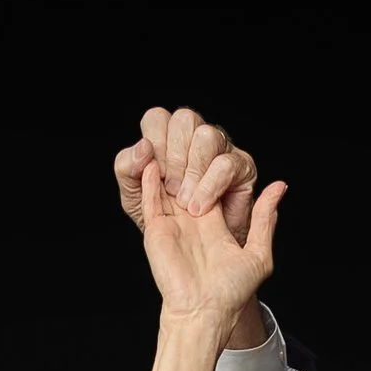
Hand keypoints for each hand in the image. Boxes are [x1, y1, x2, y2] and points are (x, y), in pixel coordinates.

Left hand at [114, 104, 257, 245]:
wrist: (195, 252)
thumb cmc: (165, 219)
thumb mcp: (134, 196)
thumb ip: (128, 168)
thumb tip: (144, 146)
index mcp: (167, 138)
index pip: (157, 118)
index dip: (155, 144)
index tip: (155, 174)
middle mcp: (194, 137)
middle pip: (185, 119)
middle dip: (174, 158)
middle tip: (171, 189)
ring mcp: (220, 149)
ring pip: (207, 135)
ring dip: (192, 171)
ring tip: (185, 201)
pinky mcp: (241, 166)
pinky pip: (225, 164)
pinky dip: (209, 187)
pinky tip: (200, 206)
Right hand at [135, 144, 284, 338]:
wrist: (204, 314)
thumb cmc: (230, 292)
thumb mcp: (258, 255)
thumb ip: (264, 221)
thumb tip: (279, 188)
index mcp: (214, 221)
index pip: (212, 182)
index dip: (212, 165)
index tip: (214, 146)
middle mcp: (191, 219)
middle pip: (186, 178)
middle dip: (187, 158)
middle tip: (190, 135)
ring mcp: (172, 223)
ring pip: (165, 184)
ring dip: (167, 163)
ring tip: (168, 137)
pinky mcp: (156, 229)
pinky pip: (150, 199)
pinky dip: (149, 179)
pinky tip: (151, 158)